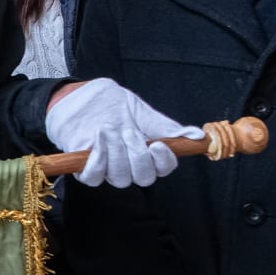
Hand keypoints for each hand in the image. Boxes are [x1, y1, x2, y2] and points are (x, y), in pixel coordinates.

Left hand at [45, 77, 204, 187]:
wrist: (77, 96)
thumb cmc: (109, 104)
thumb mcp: (139, 110)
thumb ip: (164, 125)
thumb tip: (198, 135)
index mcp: (147, 152)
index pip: (163, 168)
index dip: (163, 160)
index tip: (158, 143)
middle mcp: (129, 165)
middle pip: (143, 178)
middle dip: (138, 156)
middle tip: (128, 131)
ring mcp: (108, 168)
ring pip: (120, 178)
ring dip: (116, 154)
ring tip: (108, 129)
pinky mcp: (85, 168)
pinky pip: (94, 177)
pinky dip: (97, 161)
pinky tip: (97, 142)